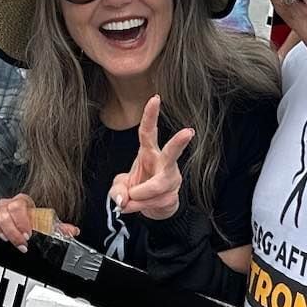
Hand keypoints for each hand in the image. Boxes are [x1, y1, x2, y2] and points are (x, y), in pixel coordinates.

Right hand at [0, 193, 78, 250]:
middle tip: (18, 242)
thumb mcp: (44, 226)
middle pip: (5, 210)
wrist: (19, 222)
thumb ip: (58, 229)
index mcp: (23, 203)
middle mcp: (7, 203)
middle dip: (11, 229)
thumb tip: (73, 232)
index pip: (20, 207)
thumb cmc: (30, 224)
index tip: (27, 237)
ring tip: (3, 237)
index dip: (22, 222)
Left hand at [108, 95, 192, 220]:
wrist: (153, 208)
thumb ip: (117, 191)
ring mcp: (172, 178)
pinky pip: (157, 202)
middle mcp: (164, 162)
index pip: (149, 132)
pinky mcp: (174, 194)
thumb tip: (124, 199)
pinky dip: (141, 207)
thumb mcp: (120, 188)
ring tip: (130, 203)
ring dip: (139, 197)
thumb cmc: (137, 189)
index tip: (155, 98)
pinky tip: (141, 206)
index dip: (151, 115)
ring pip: (157, 186)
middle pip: (172, 152)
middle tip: (189, 131)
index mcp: (148, 153)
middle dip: (180, 142)